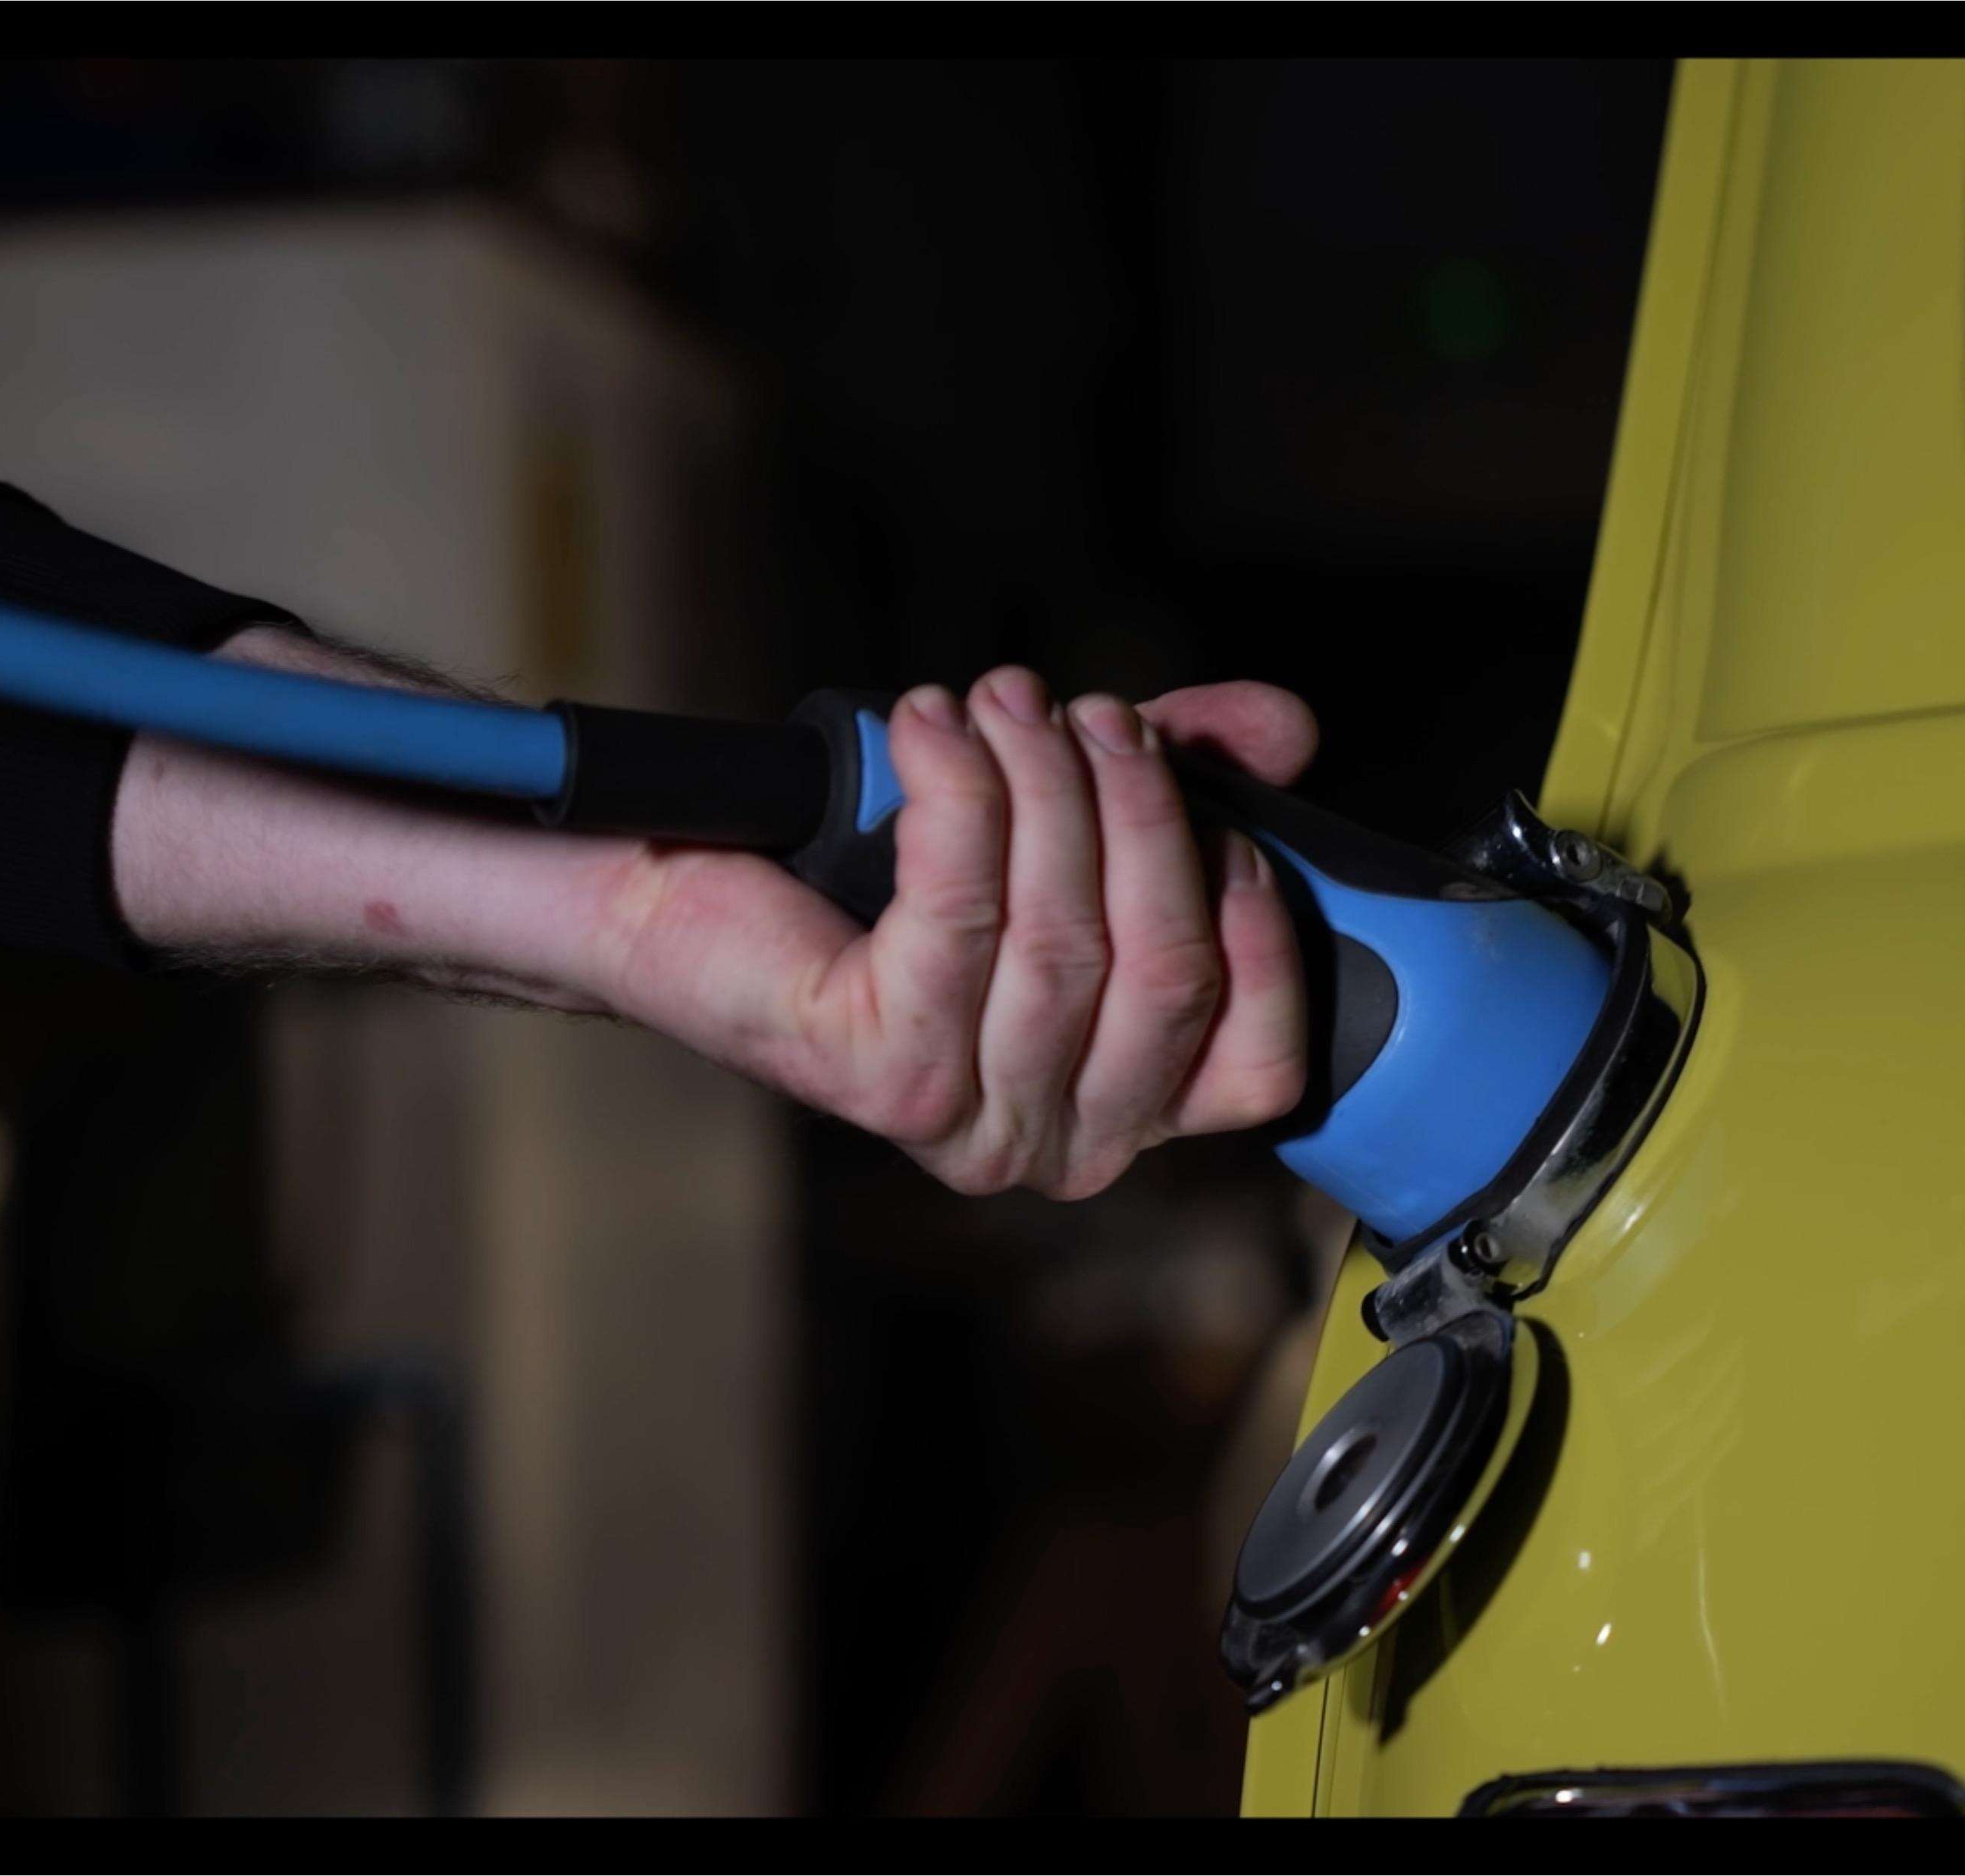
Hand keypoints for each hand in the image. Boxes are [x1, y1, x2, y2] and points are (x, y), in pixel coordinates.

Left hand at [591, 667, 1317, 1198]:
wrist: (681, 892)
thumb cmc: (872, 872)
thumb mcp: (1064, 815)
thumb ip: (1185, 775)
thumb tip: (1283, 727)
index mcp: (1127, 1105)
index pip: (1263, 1059)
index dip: (1259, 923)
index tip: (1220, 812)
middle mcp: (1060, 1143)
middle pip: (1165, 971)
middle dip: (1142, 814)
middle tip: (1094, 713)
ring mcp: (970, 1121)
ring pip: (1066, 939)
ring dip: (1045, 787)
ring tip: (1006, 701)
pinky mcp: (881, 1077)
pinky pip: (961, 912)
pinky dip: (959, 792)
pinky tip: (932, 726)